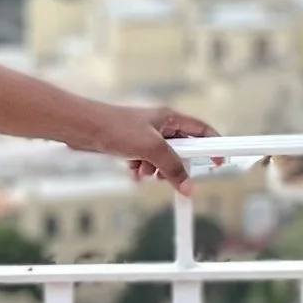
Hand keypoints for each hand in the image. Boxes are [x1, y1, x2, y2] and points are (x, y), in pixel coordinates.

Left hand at [78, 103, 214, 191]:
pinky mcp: (131, 147)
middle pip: (182, 149)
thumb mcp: (151, 149)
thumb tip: (187, 185)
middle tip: (171, 173)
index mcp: (170, 117)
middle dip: (177, 164)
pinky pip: (146, 163)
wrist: (83, 128)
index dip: (213, 145)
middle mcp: (160, 126)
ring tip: (145, 169)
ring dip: (156, 170)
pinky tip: (133, 171)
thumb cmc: (115, 127)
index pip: (201, 130)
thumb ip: (172, 168)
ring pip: (163, 160)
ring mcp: (145, 137)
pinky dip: (142, 170)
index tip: (220, 162)